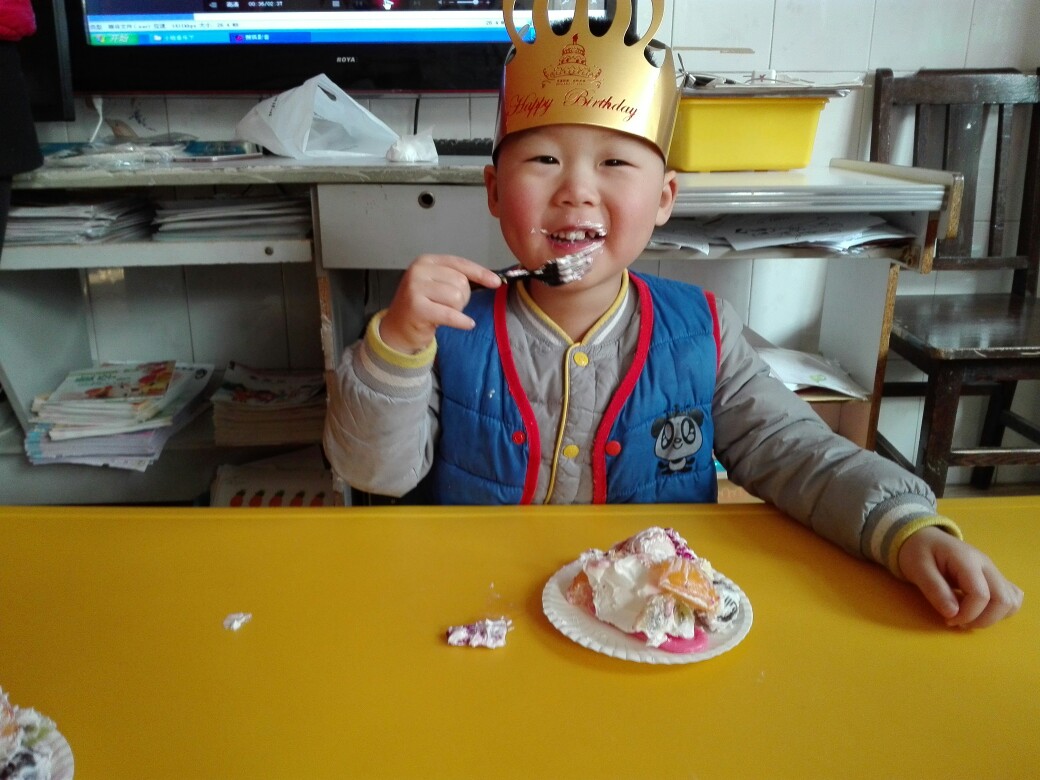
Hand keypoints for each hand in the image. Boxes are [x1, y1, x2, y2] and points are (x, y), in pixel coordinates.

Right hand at [379, 254, 501, 353]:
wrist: (396, 329)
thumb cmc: (422, 306)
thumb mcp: (436, 285)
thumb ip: (457, 278)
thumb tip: (492, 279)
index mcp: (426, 261)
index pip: (460, 263)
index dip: (480, 273)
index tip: (496, 282)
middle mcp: (419, 271)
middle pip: (461, 282)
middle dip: (462, 298)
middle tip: (448, 307)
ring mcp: (415, 288)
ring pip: (457, 297)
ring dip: (457, 310)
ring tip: (443, 313)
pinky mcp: (417, 308)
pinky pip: (451, 314)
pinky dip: (462, 321)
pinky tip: (466, 324)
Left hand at [898, 526, 1022, 628]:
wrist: (923, 538)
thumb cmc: (917, 552)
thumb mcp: (917, 568)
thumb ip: (934, 590)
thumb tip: (953, 614)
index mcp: (966, 560)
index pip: (981, 595)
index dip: (967, 614)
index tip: (948, 620)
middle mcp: (986, 565)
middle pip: (1003, 600)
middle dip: (983, 620)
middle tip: (959, 622)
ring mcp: (993, 571)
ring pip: (1011, 601)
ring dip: (994, 617)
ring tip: (968, 617)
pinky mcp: (994, 578)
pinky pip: (1011, 597)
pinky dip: (1001, 611)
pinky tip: (981, 611)